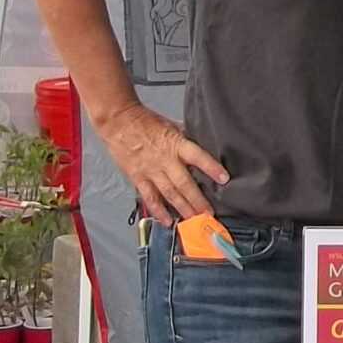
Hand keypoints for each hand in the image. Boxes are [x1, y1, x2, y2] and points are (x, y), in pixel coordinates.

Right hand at [93, 102, 228, 223]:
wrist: (118, 121)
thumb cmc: (146, 121)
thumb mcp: (172, 125)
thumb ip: (186, 137)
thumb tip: (203, 144)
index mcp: (176, 144)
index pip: (198, 156)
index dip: (211, 167)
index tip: (224, 179)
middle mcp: (165, 160)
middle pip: (184, 183)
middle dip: (198, 200)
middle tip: (209, 214)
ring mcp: (151, 171)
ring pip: (169, 194)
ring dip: (183, 208)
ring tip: (194, 219)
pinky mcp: (138, 178)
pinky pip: (150, 198)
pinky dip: (159, 211)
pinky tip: (168, 221)